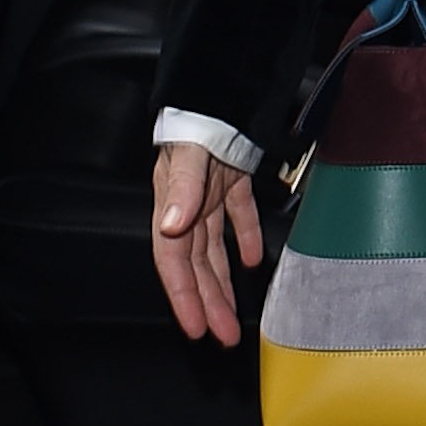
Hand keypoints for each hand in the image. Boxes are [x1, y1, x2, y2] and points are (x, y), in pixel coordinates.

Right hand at [152, 140, 263, 345]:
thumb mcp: (189, 156)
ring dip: (223, 282)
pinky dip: (245, 238)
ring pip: (214, 250)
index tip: (195, 328)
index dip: (183, 296)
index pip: (174, 261)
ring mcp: (208, 196)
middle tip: (220, 337)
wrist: (218, 89)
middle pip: (195, 265)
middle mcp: (187, 207)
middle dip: (207, 302)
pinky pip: (237, 217)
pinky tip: (253, 261)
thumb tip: (174, 228)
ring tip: (232, 316)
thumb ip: (183, 191)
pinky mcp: (229, 182)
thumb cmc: (197, 123)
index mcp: (172, 207)